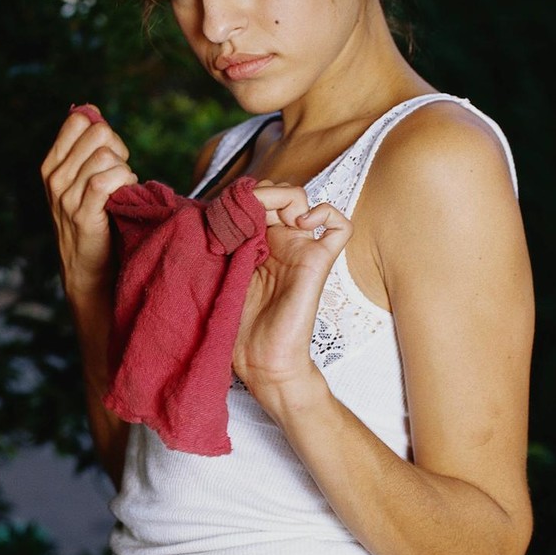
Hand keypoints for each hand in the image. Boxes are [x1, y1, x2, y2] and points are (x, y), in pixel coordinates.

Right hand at [40, 105, 137, 303]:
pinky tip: (123, 199)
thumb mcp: (80, 182)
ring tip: (122, 190)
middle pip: (97, 132)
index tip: (109, 154)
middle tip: (120, 174)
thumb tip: (92, 111)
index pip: (79, 119)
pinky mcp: (82, 215)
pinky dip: (124, 185)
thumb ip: (85, 150)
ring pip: (105, 156)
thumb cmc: (94, 222)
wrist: (87, 271)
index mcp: (52, 164)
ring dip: (124, 171)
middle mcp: (54, 177)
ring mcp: (65, 196)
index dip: (103, 130)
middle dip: (118, 149)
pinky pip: (107, 181)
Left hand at [232, 184, 351, 400]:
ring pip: (302, 197)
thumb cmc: (237, 327)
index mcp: (254, 244)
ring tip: (271, 219)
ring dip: (284, 198)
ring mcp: (301, 249)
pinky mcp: (319, 261)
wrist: (262, 362)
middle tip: (244, 216)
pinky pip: (340, 225)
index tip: (223, 214)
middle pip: (276, 192)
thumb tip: (215, 212)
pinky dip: (325, 212)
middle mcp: (279, 242)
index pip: (253, 198)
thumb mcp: (219, 275)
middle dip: (258, 194)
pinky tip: (302, 223)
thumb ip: (222, 245)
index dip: (239, 196)